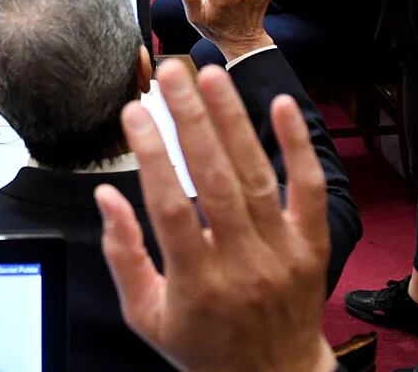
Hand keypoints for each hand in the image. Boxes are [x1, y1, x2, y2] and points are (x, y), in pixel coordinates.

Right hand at [96, 63, 335, 371]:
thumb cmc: (203, 345)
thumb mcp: (146, 315)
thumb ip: (123, 255)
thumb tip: (105, 197)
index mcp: (196, 282)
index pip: (170, 206)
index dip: (151, 154)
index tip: (134, 112)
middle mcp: (242, 264)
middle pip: (214, 178)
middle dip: (190, 119)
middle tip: (170, 73)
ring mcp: (281, 253)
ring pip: (255, 174)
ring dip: (232, 118)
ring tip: (210, 74)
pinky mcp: (312, 246)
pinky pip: (308, 189)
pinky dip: (296, 146)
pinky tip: (281, 105)